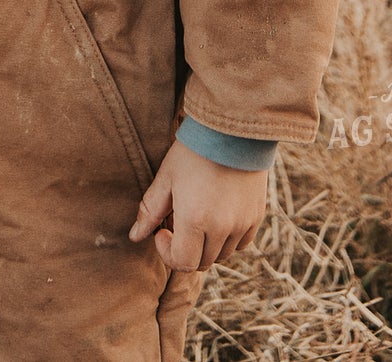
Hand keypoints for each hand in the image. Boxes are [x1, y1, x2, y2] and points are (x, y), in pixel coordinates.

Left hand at [129, 137, 266, 269]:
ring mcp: (241, 223)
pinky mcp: (256, 216)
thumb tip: (135, 236)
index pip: (183, 262)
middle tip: (178, 223)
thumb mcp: (166, 177)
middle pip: (202, 261)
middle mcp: (221, 227)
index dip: (168, 253)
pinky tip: (218, 216)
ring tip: (198, 216)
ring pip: (222, 254)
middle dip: (186, 249)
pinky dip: (227, 239)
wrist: (231, 129)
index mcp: (195, 219)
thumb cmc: (193, 150)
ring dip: (206, 245)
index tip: (163, 232)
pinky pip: (241, 243)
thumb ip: (150, 211)